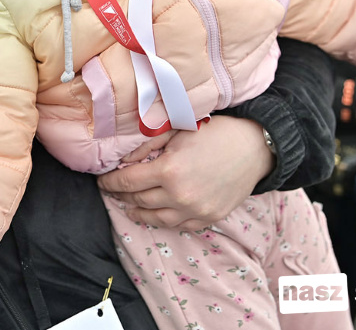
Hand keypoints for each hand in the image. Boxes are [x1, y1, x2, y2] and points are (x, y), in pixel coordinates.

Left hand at [97, 116, 272, 228]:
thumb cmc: (214, 132)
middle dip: (121, 195)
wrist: (253, 147)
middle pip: (139, 201)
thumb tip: (123, 161)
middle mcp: (180, 196)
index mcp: (169, 171)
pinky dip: (163, 220)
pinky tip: (156, 213)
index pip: (127, 182)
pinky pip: (179, 225)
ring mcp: (196, 210)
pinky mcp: (209, 218)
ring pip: (156, 218)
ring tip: (128, 206)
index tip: (102, 180)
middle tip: (112, 190)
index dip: (110, 182)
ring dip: (138, 212)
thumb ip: (146, 145)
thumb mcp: (175, 129)